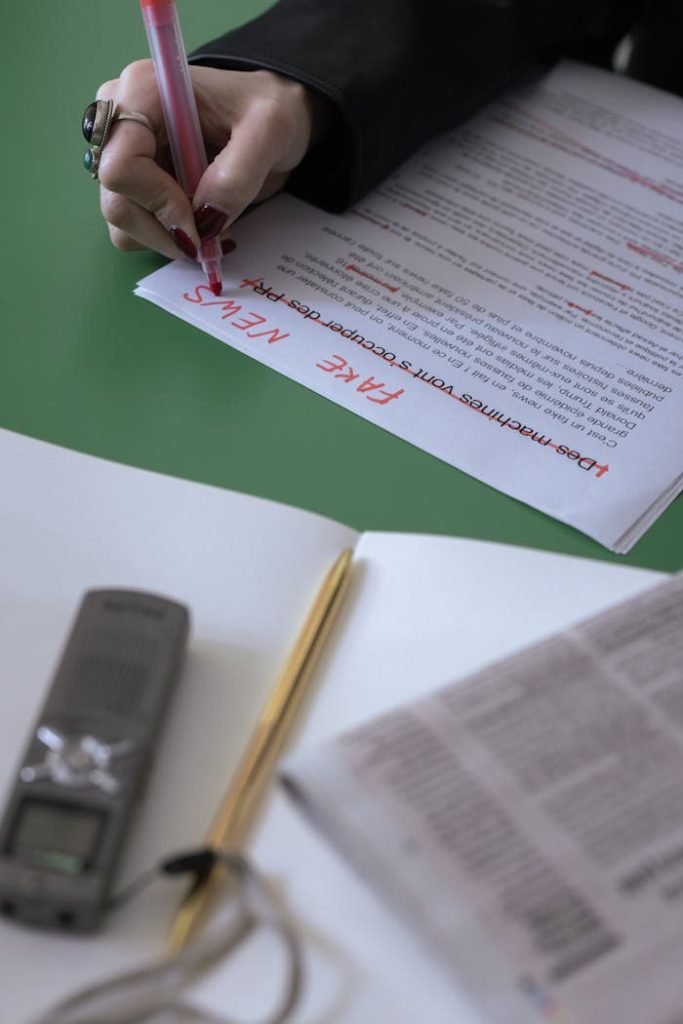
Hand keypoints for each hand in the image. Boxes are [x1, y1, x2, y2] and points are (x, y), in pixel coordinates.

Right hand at [95, 61, 321, 258]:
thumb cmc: (268, 111)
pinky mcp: (133, 180)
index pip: (121, 166)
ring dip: (165, 237)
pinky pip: (131, 227)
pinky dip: (164, 237)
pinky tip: (197, 222)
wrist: (268, 120)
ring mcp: (122, 152)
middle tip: (208, 236)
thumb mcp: (269, 132)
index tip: (200, 220)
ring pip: (120, 220)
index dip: (158, 203)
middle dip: (163, 230)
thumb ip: (238, 174)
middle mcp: (120, 119)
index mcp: (142, 92)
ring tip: (210, 224)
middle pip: (116, 200)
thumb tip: (204, 218)